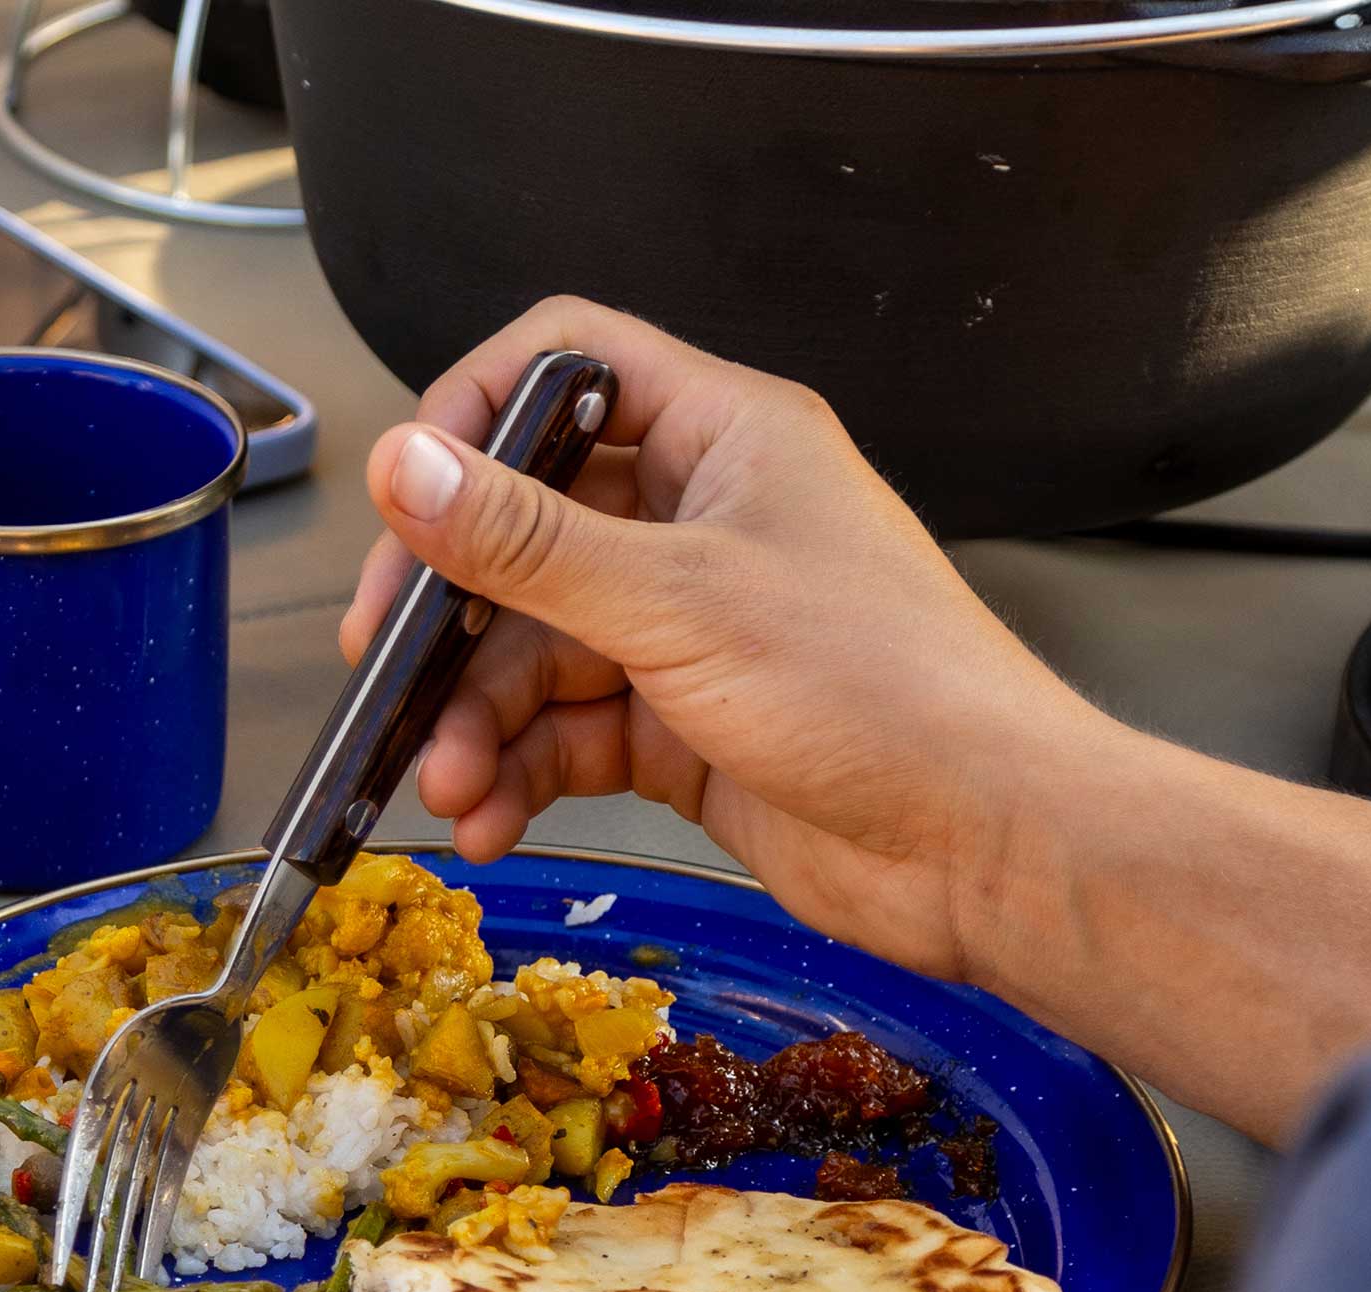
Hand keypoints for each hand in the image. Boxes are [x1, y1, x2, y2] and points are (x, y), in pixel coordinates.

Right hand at [340, 297, 1104, 984]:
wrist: (984, 846)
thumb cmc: (882, 692)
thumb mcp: (679, 602)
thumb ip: (530, 541)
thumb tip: (406, 466)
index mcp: (720, 438)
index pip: (566, 367)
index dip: (473, 415)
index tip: (410, 498)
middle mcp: (699, 522)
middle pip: (528, 531)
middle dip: (453, 611)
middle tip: (387, 667)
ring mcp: (689, 630)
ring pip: (539, 652)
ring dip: (477, 721)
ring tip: (446, 785)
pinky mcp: (683, 727)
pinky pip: (569, 734)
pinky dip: (519, 777)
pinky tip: (488, 820)